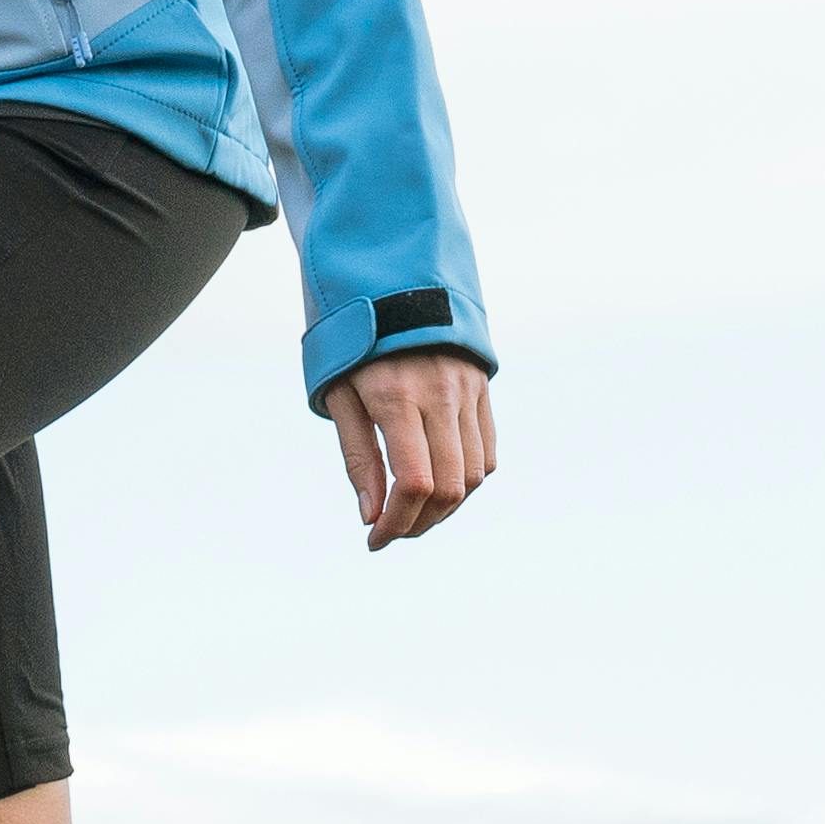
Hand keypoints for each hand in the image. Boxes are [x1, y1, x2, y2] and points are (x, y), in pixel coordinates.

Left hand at [325, 348, 494, 548]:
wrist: (393, 283)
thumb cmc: (352, 344)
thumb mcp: (337, 394)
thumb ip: (358, 456)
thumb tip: (371, 516)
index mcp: (396, 395)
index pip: (413, 481)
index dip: (396, 522)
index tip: (374, 540)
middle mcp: (440, 394)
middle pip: (450, 486)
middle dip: (419, 523)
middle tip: (391, 531)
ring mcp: (467, 390)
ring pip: (474, 474)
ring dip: (446, 508)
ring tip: (413, 513)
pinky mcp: (482, 389)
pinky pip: (486, 452)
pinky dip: (467, 480)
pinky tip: (439, 486)